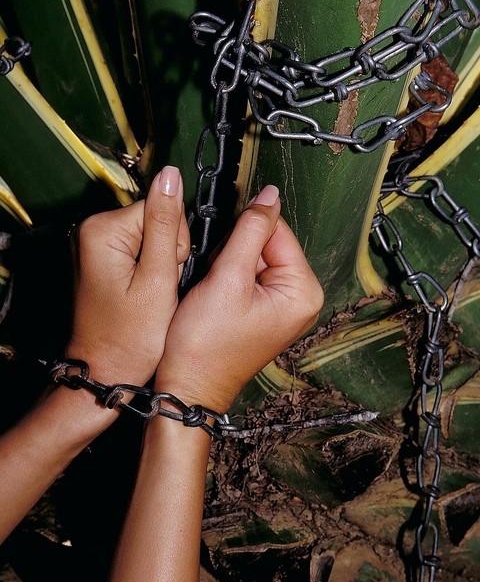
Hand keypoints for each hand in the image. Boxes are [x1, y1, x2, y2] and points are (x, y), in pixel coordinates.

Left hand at [67, 166, 188, 385]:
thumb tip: (171, 175)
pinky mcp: (101, 259)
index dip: (176, 242)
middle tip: (157, 290)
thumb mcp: (159, 277)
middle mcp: (91, 231)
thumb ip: (167, 223)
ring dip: (161, 264)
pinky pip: (141, 251)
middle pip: (156, 220)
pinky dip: (150, 272)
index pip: (161, 208)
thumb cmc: (131, 336)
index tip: (166, 274)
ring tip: (149, 296)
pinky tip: (143, 294)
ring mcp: (94, 246)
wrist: (107, 371)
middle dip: (169, 253)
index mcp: (102, 230)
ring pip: (153, 236)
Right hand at [155, 185, 322, 411]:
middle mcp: (300, 298)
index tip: (221, 253)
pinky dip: (226, 279)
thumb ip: (250, 230)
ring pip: (251, 257)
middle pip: (266, 243)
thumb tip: (269, 195)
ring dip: (227, 266)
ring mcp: (282, 306)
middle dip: (234, 253)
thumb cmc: (206, 344)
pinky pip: (245, 276)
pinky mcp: (263, 311)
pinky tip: (215, 298)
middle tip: (217, 281)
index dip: (243, 233)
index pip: (278, 230)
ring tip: (214, 293)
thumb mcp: (228, 278)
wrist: (187, 386)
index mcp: (303, 291)